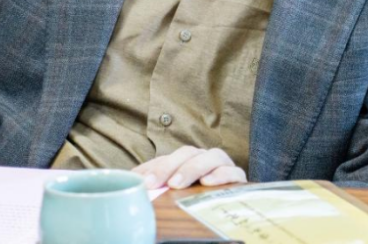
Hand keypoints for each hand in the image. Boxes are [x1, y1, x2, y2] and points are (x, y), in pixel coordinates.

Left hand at [132, 146, 246, 189]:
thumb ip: (155, 187)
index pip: (168, 158)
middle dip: (169, 167)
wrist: (228, 214)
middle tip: (155, 183)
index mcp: (186, 161)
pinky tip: (208, 183)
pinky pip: (233, 171)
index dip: (154, 168)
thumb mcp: (172, 195)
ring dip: (191, 169)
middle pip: (187, 154)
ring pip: (210, 157)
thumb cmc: (195, 200)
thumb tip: (130, 182)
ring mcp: (222, 165)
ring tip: (176, 184)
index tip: (142, 182)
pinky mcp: (238, 177)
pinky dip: (221, 175)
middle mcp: (204, 158)